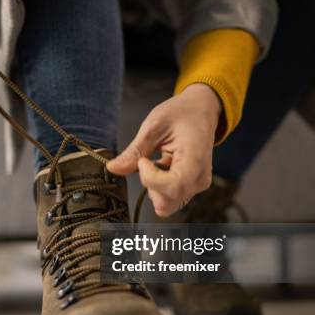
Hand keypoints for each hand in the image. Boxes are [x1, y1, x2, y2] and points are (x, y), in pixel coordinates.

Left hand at [107, 84, 220, 216]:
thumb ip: (134, 151)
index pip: (173, 186)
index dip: (151, 178)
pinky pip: (168, 198)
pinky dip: (158, 186)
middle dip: (149, 184)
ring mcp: (196, 185)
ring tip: (158, 161)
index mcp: (195, 159)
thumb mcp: (154, 126)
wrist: (201, 110)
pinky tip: (162, 167)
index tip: (143, 161)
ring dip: (153, 186)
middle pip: (166, 202)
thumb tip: (112, 169)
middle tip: (147, 161)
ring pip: (166, 204)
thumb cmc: (181, 113)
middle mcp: (199, 177)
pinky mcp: (190, 188)